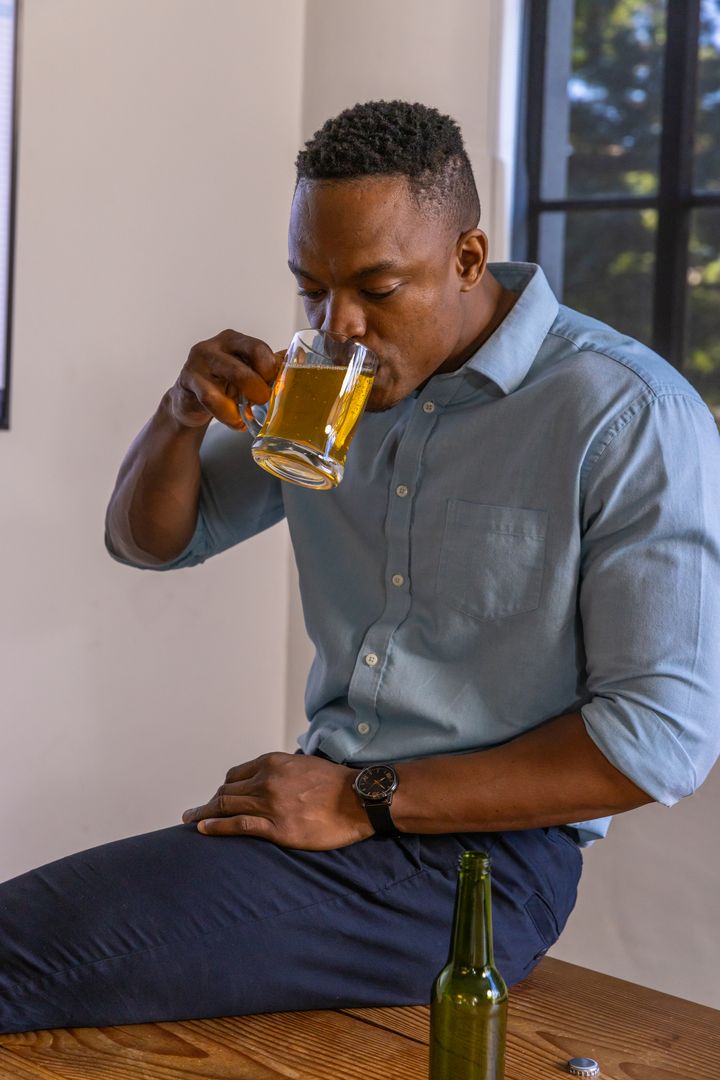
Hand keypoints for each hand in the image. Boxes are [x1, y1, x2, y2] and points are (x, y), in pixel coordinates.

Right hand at [168, 329, 280, 430]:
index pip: (258, 348)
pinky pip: (211, 398)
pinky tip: (236, 422)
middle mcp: (214, 346)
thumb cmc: (224, 384)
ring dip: (242, 402)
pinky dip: (228, 414)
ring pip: (226, 380)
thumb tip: (300, 360)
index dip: (269, 370)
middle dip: (257, 387)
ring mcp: (198, 362)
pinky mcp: (188, 381)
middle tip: (263, 400)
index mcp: (234, 340)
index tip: (273, 385)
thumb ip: (270, 367)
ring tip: (247, 416)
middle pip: (243, 364)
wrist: (190, 400)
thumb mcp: (247, 373)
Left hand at [181, 752, 373, 849]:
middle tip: (193, 812)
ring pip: (225, 807)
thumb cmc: (335, 783)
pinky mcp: (277, 828)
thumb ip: (283, 771)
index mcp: (272, 763)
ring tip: (189, 820)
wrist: (358, 799)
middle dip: (208, 802)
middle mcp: (266, 780)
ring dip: (203, 813)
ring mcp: (270, 804)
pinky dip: (216, 827)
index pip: (235, 776)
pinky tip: (202, 829)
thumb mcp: (303, 765)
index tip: (218, 798)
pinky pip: (238, 825)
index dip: (224, 789)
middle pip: (226, 792)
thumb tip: (270, 779)